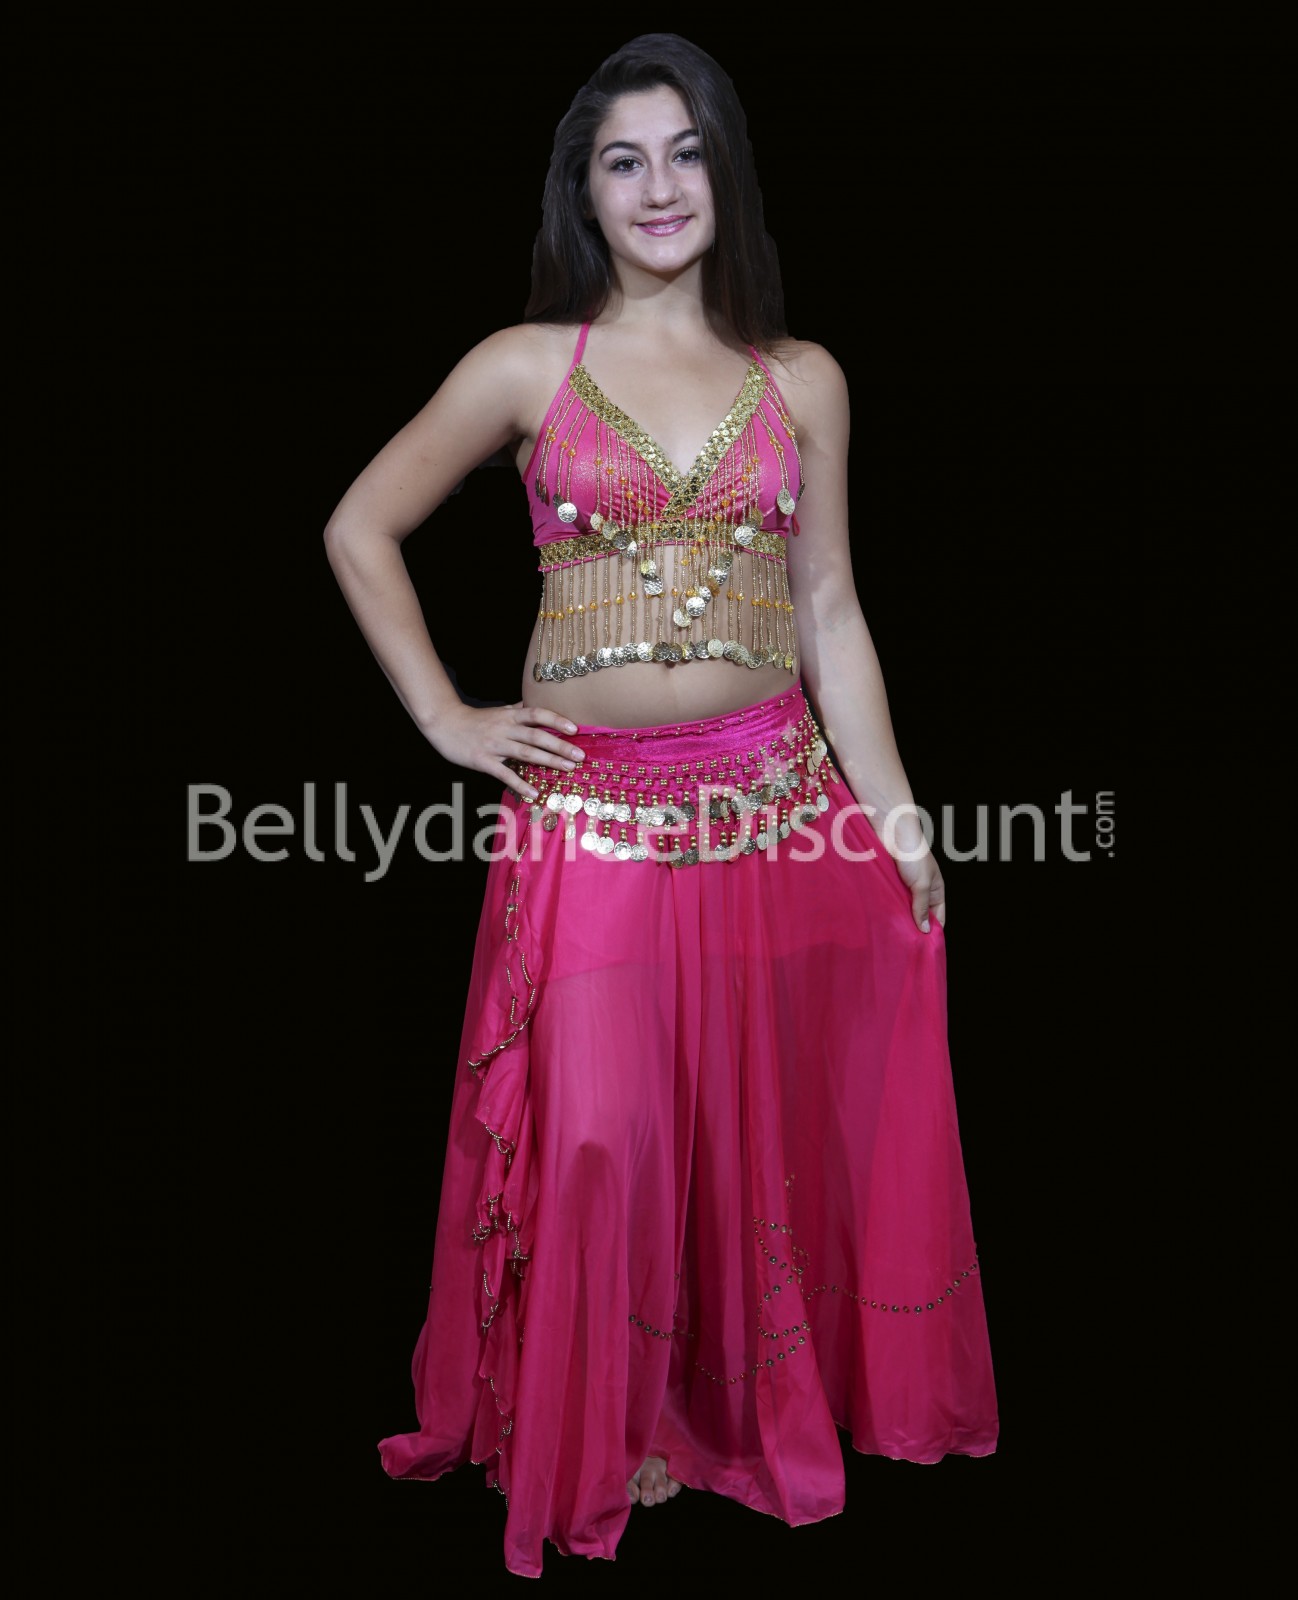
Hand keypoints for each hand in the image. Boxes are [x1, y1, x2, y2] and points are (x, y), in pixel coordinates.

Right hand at [426, 702, 584, 800]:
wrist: (444, 724)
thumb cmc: (474, 719)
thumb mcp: (498, 710)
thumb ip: (518, 710)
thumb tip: (536, 705)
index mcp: (510, 715)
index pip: (537, 714)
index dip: (556, 720)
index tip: (575, 728)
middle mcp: (505, 728)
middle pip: (537, 735)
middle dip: (561, 746)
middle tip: (581, 756)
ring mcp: (494, 745)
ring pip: (526, 753)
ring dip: (549, 762)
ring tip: (568, 769)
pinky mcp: (483, 761)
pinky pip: (504, 774)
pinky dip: (520, 784)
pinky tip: (534, 793)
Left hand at [883, 807, 946, 933]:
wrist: (892, 831)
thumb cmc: (913, 854)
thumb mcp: (922, 884)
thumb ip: (922, 907)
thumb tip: (925, 930)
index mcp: (937, 890)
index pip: (938, 917)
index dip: (932, 930)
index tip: (923, 947)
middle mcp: (922, 890)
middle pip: (920, 915)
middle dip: (914, 927)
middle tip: (905, 945)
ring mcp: (905, 887)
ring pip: (904, 909)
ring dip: (899, 918)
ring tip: (893, 935)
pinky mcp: (890, 883)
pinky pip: (891, 900)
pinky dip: (888, 908)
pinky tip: (882, 919)